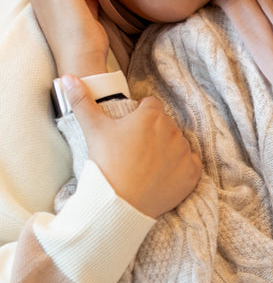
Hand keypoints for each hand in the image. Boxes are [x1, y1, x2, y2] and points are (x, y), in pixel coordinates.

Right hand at [59, 74, 200, 217]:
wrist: (118, 204)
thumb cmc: (106, 164)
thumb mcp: (93, 130)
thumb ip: (82, 101)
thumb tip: (68, 78)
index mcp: (152, 115)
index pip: (151, 105)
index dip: (140, 116)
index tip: (129, 132)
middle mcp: (173, 129)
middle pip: (165, 125)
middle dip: (153, 134)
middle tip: (135, 152)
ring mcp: (185, 152)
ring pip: (177, 144)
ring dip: (167, 151)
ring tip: (146, 167)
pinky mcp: (193, 172)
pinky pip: (191, 164)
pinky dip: (180, 170)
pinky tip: (162, 177)